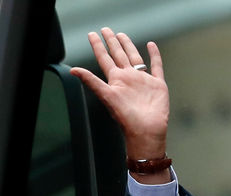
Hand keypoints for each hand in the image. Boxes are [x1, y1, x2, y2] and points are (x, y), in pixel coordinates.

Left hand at [70, 28, 168, 162]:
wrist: (145, 129)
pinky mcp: (157, 84)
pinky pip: (156, 66)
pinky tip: (150, 46)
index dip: (98, 46)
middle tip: (107, 30)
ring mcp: (142, 80)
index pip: (104, 59)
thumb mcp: (105, 95)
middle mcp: (127, 78)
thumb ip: (91, 81)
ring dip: (128, 46)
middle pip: (118, 55)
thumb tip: (73, 70)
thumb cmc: (126, 117)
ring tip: (122, 35)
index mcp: (115, 80)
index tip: (93, 35)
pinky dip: (154, 55)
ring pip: (134, 57)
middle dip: (112, 42)